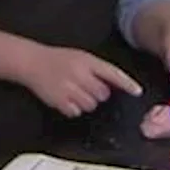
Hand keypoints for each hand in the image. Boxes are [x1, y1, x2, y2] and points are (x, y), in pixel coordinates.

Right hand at [20, 46, 142, 117]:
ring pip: (91, 105)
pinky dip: (73, 108)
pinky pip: (76, 112)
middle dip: (98, 93)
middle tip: (86, 86)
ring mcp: (69, 88)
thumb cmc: (58, 59)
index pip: (112, 73)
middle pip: (102, 94)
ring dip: (86, 102)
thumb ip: (97, 69)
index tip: (137, 92)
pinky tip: (66, 98)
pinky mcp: (59, 101)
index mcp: (86, 61)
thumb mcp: (80, 57)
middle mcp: (79, 74)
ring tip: (74, 91)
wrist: (32, 62)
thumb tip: (117, 83)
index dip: (126, 83)